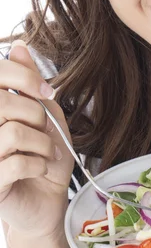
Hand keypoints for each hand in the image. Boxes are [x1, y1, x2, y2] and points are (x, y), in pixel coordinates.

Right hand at [0, 40, 73, 238]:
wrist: (49, 201)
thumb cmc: (45, 155)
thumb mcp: (46, 114)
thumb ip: (31, 84)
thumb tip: (20, 46)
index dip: (22, 76)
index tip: (44, 92)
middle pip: (4, 104)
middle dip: (37, 116)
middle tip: (45, 132)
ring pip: (13, 132)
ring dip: (42, 144)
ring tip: (47, 154)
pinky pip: (16, 162)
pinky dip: (38, 164)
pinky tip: (39, 170)